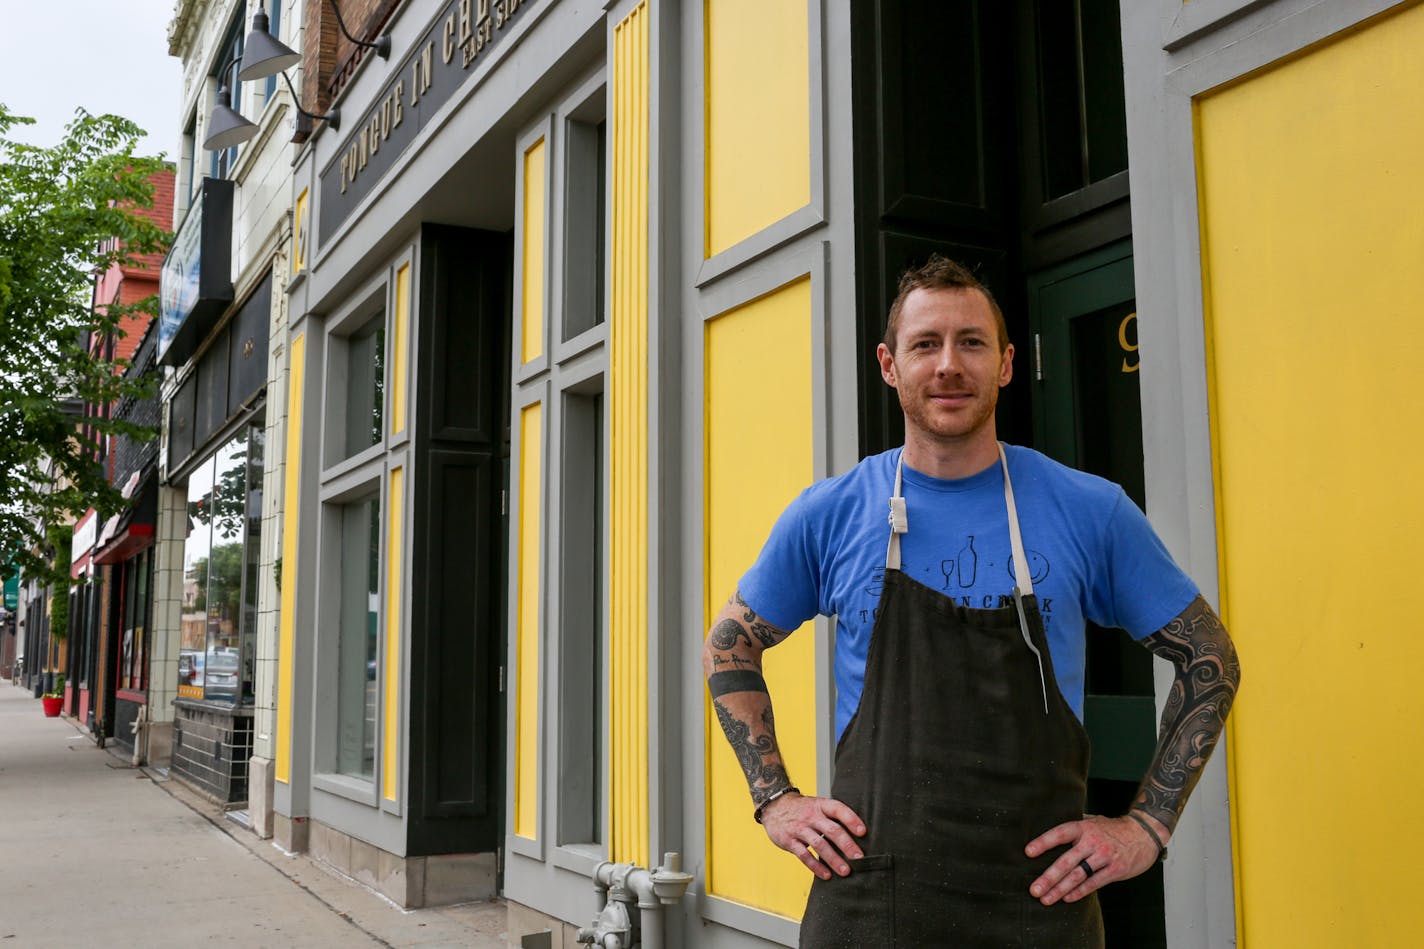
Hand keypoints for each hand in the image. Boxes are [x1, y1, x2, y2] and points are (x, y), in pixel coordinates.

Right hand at [759, 792, 866, 880]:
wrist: (774, 806)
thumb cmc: (802, 809)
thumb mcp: (817, 805)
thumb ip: (832, 817)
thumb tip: (857, 834)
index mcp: (820, 805)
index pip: (838, 809)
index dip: (851, 819)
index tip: (863, 832)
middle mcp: (810, 816)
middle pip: (831, 830)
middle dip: (846, 845)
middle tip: (859, 858)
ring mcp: (799, 828)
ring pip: (819, 844)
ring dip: (833, 859)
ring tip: (845, 871)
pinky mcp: (789, 840)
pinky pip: (804, 855)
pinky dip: (815, 866)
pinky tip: (826, 875)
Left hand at [1024, 812, 1169, 904]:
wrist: (1145, 833)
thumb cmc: (1115, 829)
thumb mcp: (1094, 820)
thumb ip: (1076, 824)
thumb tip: (1052, 821)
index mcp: (1084, 827)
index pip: (1060, 833)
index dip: (1043, 842)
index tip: (1028, 852)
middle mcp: (1092, 841)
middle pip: (1066, 861)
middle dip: (1048, 877)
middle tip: (1034, 889)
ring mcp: (1104, 856)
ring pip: (1078, 875)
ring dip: (1060, 889)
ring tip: (1046, 898)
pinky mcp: (1116, 869)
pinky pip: (1094, 883)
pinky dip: (1080, 892)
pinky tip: (1067, 898)